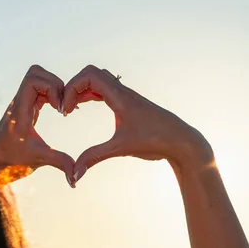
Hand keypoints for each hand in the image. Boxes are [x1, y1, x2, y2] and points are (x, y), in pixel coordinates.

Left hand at [0, 65, 74, 185]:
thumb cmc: (12, 161)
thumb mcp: (39, 160)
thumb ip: (60, 163)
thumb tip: (76, 178)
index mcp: (20, 110)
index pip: (33, 80)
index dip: (51, 88)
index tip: (60, 109)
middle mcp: (19, 102)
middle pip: (36, 73)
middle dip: (55, 84)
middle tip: (63, 105)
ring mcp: (22, 103)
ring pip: (38, 79)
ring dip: (54, 88)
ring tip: (63, 108)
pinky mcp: (26, 108)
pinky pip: (40, 91)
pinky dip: (52, 95)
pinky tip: (60, 111)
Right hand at [61, 65, 212, 182]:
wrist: (182, 142)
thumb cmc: (156, 142)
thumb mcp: (121, 149)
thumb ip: (94, 158)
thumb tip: (74, 173)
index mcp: (121, 97)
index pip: (90, 75)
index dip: (72, 88)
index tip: (66, 110)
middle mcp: (123, 92)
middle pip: (91, 73)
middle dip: (73, 87)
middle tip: (66, 109)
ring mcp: (126, 96)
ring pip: (98, 81)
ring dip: (81, 90)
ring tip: (71, 109)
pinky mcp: (129, 104)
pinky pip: (105, 90)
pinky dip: (90, 95)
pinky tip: (84, 108)